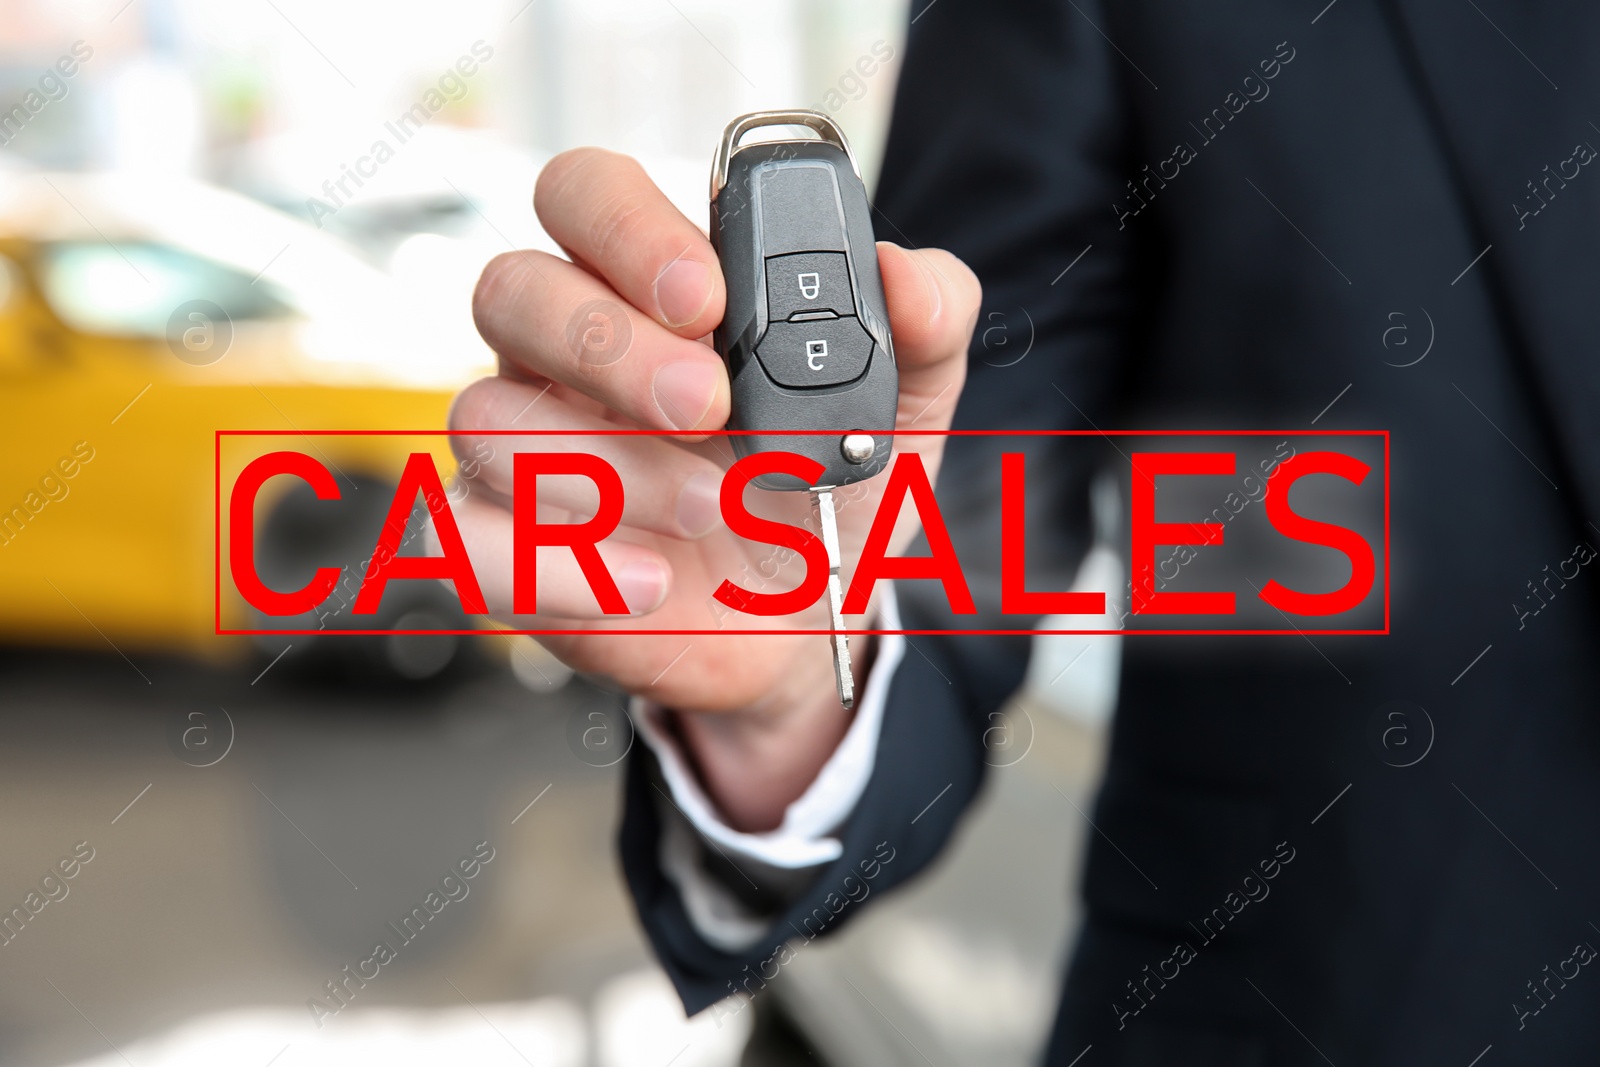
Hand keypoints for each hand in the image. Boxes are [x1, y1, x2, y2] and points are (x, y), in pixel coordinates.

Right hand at [452, 148, 979, 827]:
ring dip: (606, 465)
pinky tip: (652, 580)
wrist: (810, 624)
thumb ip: (926, 323)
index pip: (583, 194)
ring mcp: (523, 452)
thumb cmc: (828, 489)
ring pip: (486, 415)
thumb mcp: (905, 404)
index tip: (711, 295)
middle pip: (512, 289)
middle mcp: (564, 355)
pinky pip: (467, 542)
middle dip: (608, 343)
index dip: (628, 229)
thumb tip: (906, 276)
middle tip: (707, 403)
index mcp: (645, 287)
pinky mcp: (508, 552)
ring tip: (709, 509)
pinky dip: (555, 566)